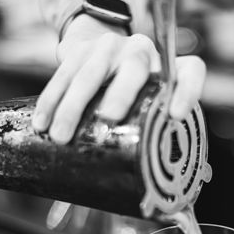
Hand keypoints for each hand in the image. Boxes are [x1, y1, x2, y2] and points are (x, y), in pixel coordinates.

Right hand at [32, 15, 205, 143]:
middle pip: (135, 66)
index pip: (190, 71)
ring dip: (73, 105)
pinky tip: (42, 122)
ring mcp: (109, 47)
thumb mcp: (152, 104)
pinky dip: (51, 100)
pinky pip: (62, 74)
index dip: (188, 91)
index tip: (177, 115)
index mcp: (168, 67)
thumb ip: (157, 130)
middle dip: (121, 92)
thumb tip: (158, 186)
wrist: (104, 49)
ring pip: (90, 72)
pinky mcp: (80, 50)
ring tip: (61, 136)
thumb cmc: (135, 91)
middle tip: (109, 117)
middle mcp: (142, 51)